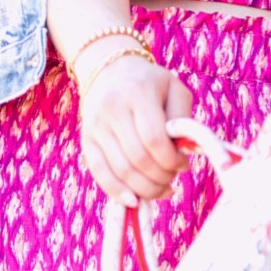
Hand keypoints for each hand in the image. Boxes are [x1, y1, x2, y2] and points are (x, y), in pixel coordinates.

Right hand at [77, 49, 192, 207]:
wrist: (111, 70)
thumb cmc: (151, 83)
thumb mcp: (175, 89)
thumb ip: (183, 120)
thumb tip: (184, 156)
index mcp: (138, 92)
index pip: (154, 139)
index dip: (172, 161)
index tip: (183, 164)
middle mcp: (112, 108)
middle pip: (138, 159)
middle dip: (160, 177)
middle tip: (172, 178)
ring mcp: (95, 125)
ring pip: (120, 170)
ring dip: (144, 189)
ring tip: (161, 189)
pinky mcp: (86, 140)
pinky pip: (99, 173)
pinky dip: (117, 192)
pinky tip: (134, 200)